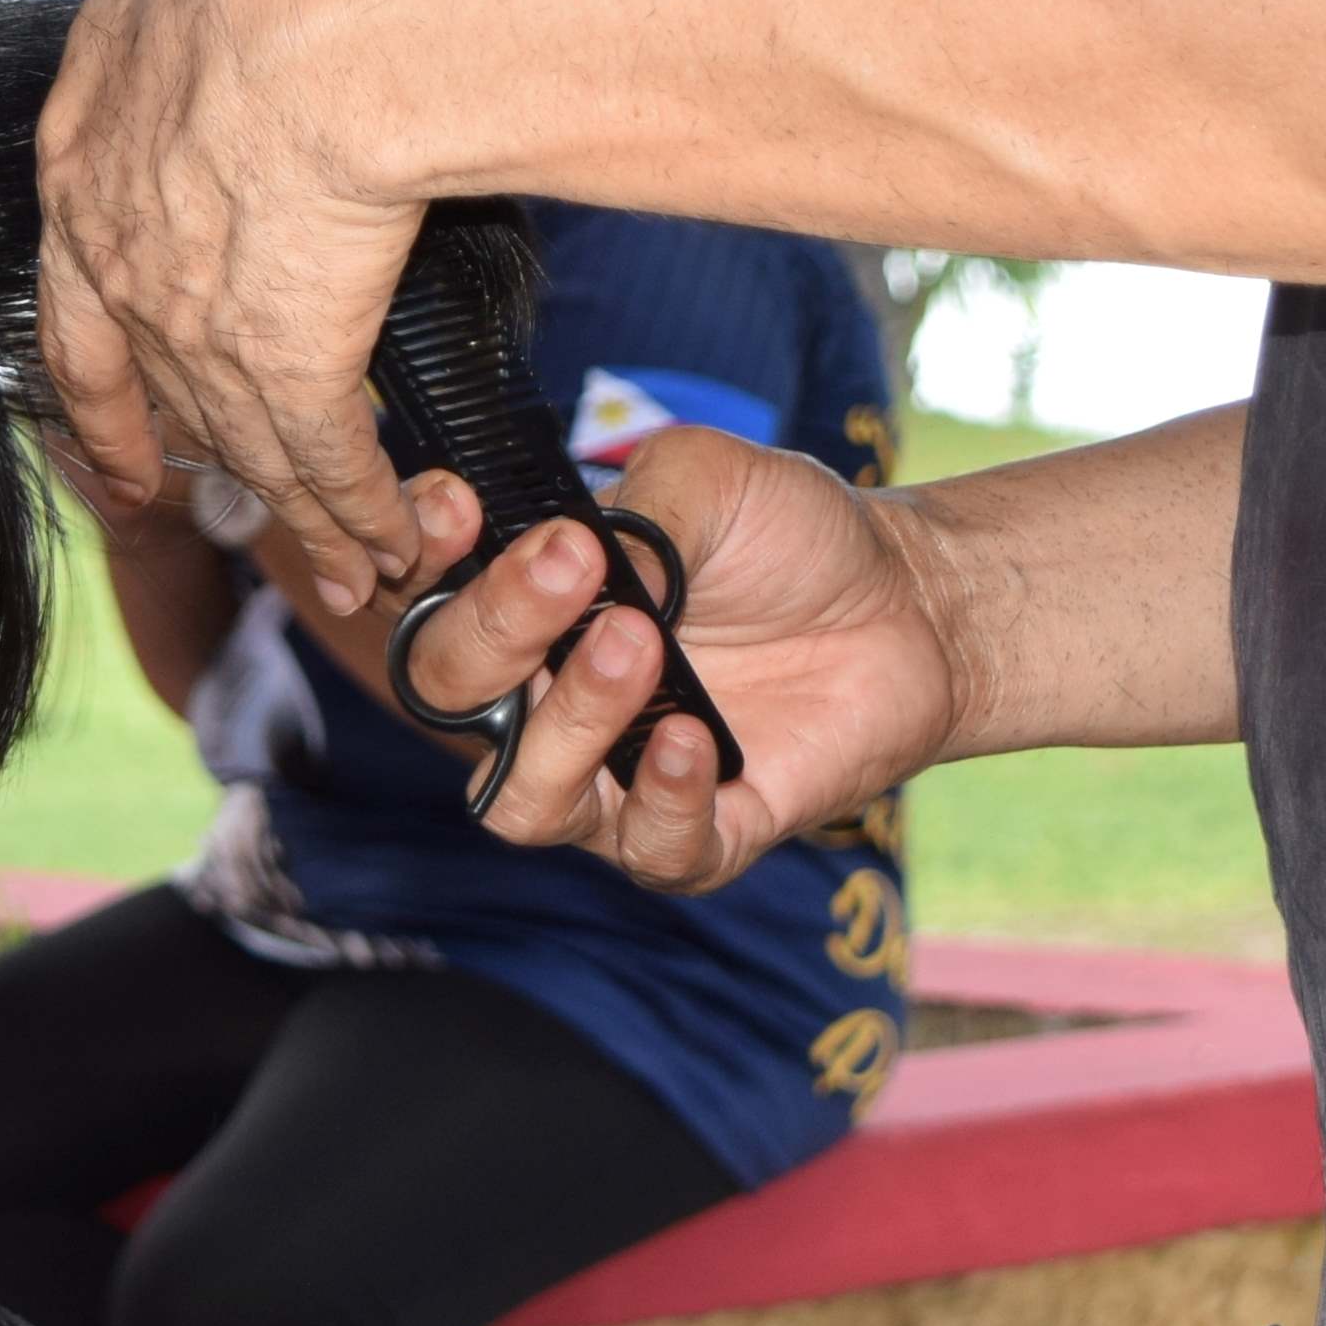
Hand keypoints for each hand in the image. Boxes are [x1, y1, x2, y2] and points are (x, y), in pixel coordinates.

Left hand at [0, 0, 431, 606]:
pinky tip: (392, 541)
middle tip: (188, 497)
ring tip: (344, 551)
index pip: (76, 300)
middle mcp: (128, 267)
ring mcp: (204, 330)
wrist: (315, 19)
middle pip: (153, 389)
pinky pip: (328, 465)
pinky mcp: (293, 369)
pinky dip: (359, 510)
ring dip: (297, 500)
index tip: (111, 427)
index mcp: (86, 169)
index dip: (98, 369)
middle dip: (180, 451)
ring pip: (247, 440)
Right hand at [387, 429, 970, 891]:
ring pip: (522, 796)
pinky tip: (696, 736)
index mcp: (531, 603)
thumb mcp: (710, 477)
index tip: (458, 508)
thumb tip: (575, 556)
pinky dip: (662, 798)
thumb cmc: (789, 536)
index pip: (425, 592)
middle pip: (452, 694)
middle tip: (574, 568)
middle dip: (495, 629)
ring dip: (568, 721)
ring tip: (640, 645)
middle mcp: (548, 697)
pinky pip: (646, 848)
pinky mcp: (697, 834)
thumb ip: (631, 510)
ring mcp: (616, 776)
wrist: (909, 602)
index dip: (417, 555)